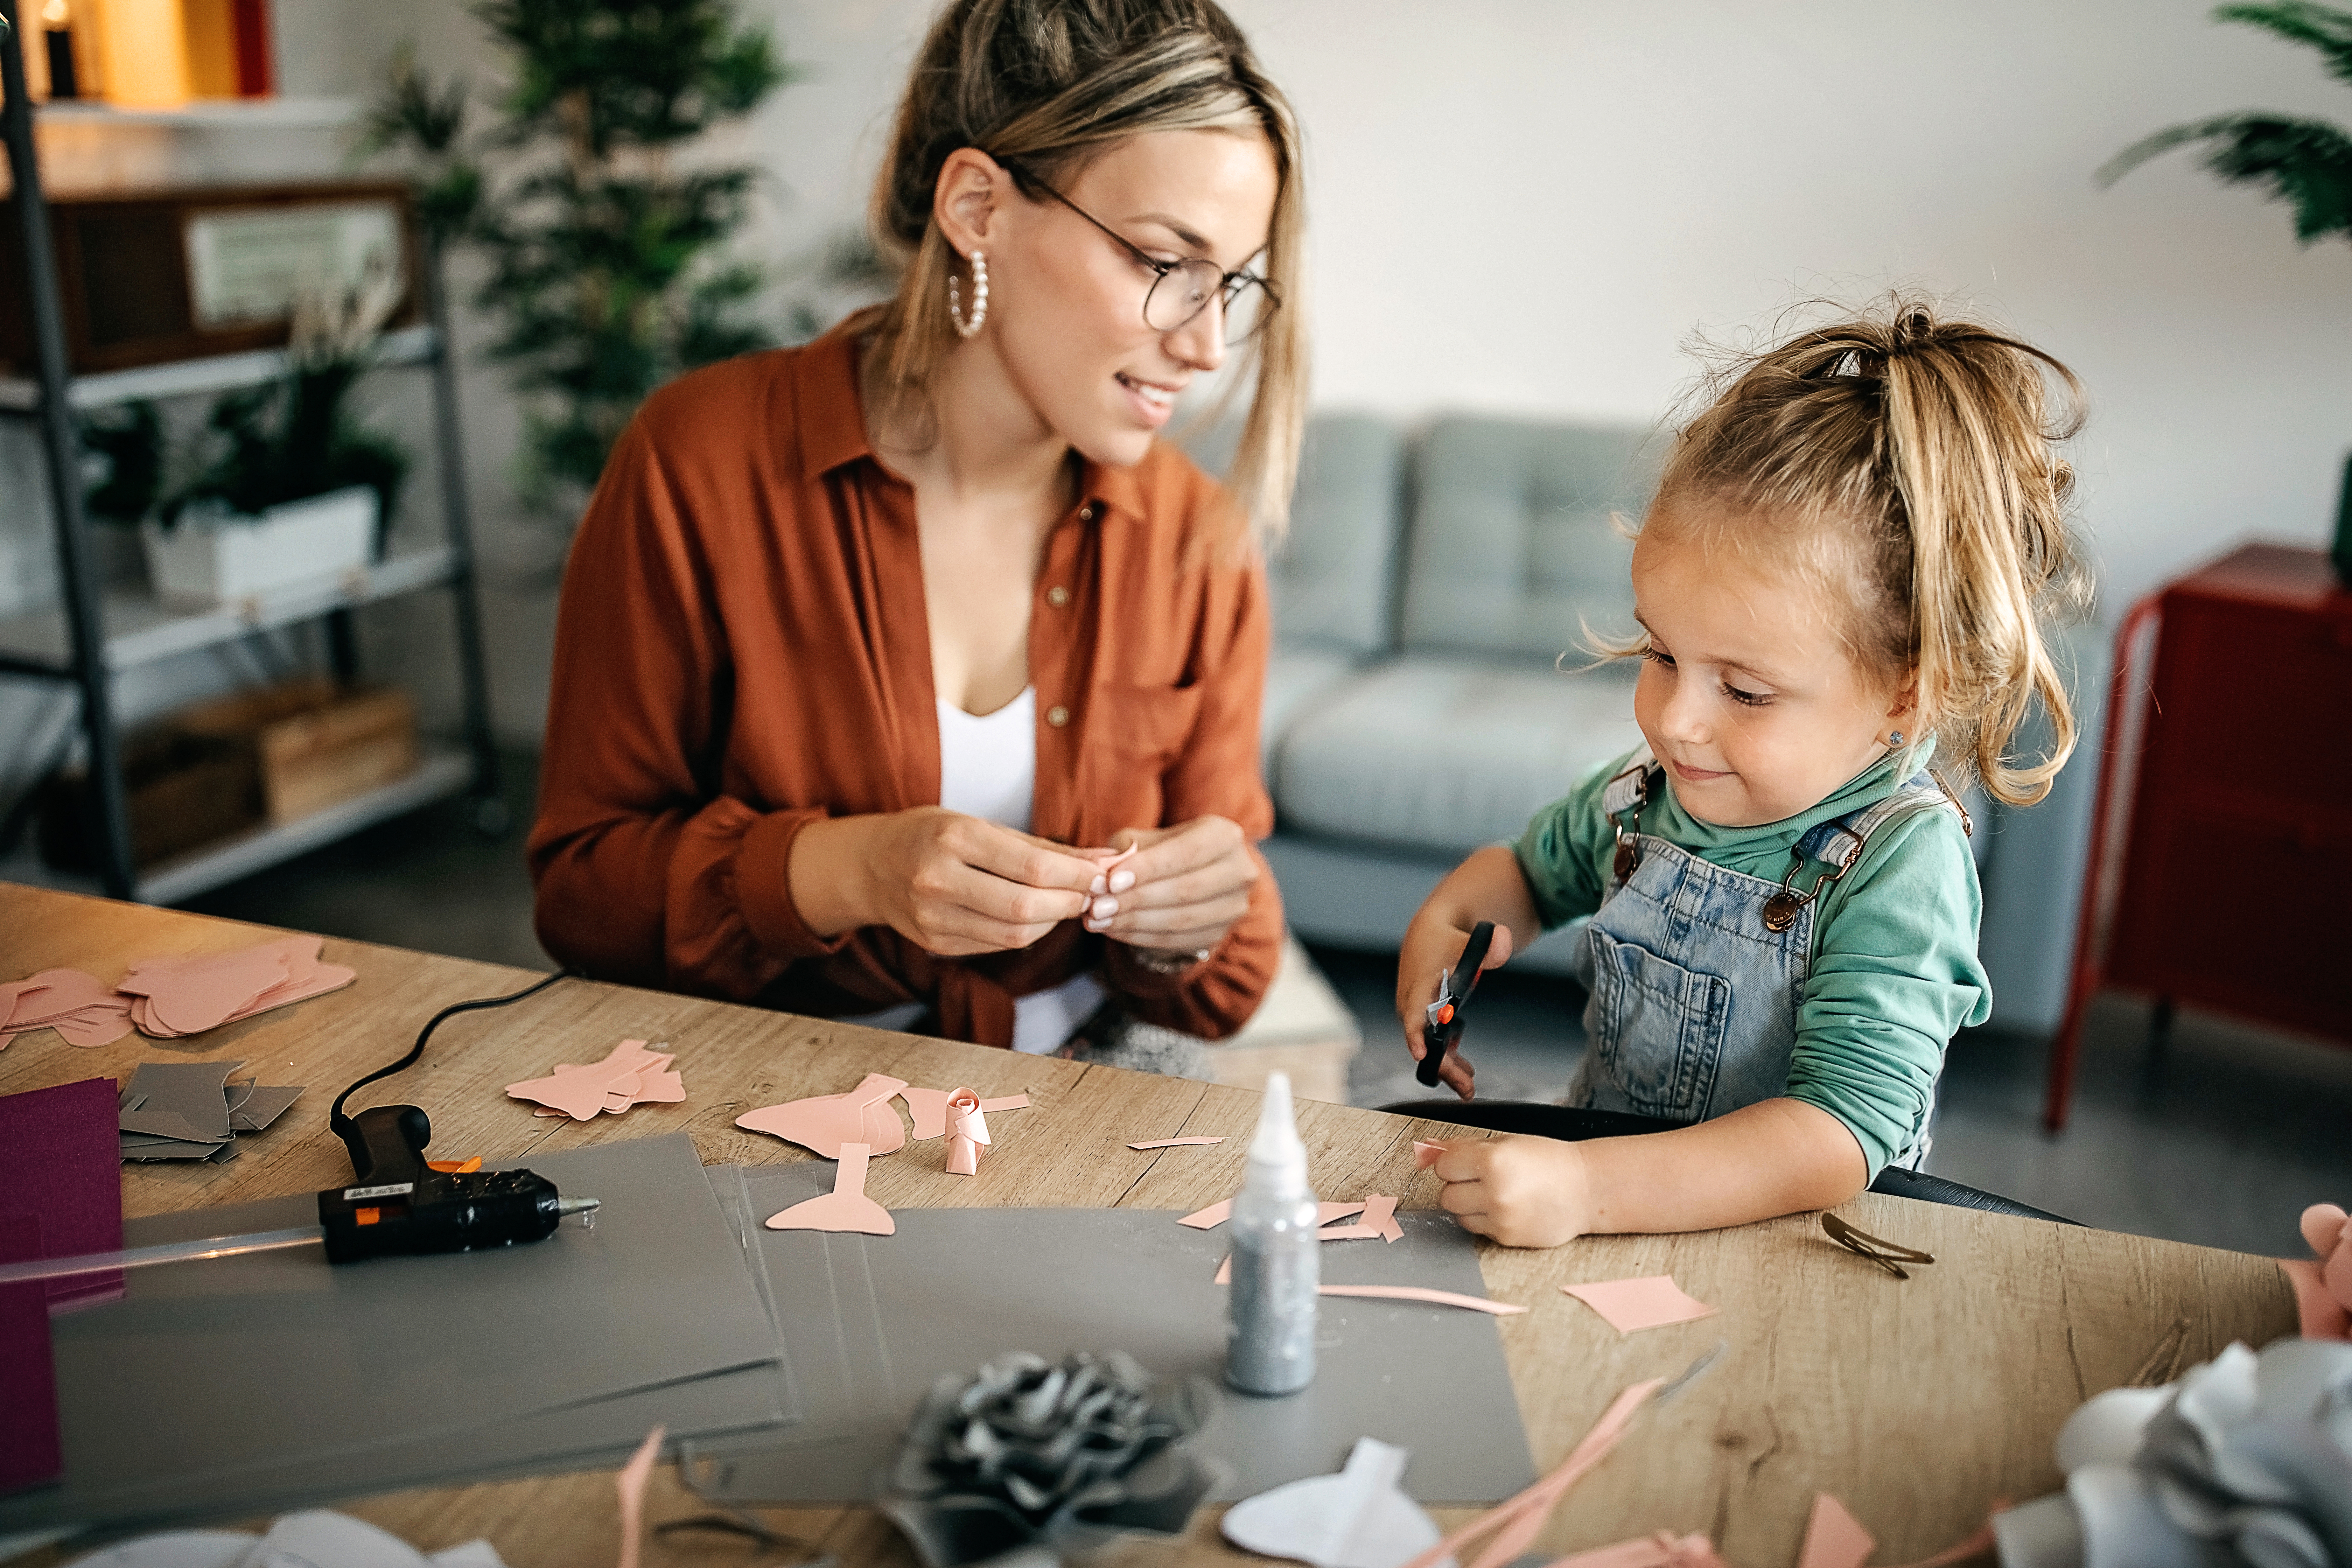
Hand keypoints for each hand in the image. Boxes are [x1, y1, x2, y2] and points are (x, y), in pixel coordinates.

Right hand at [790, 807, 1100, 954]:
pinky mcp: (935, 944)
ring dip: (1052, 921)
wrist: (870, 866)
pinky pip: (997, 945)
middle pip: (1025, 907)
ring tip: (1066, 903)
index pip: (1033, 867)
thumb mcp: (980, 824)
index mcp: (953, 837)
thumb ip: (1042, 847)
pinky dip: (1027, 933)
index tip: (1105, 873)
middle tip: (1092, 893)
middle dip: (1070, 903)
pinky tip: (1034, 916)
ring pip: (1015, 934)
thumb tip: (1106, 860)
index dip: (1077, 876)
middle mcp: (938, 878)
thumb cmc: (932, 835)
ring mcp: (933, 917)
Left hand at [1080, 816, 1257, 958]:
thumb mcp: (1145, 840)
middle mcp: (1240, 871)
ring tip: (1098, 920)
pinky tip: (1113, 930)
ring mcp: (1234, 907)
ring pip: (1181, 920)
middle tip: (1098, 906)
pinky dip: (1140, 937)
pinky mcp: (1219, 934)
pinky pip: (1176, 940)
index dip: (1149, 868)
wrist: (1188, 877)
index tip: (1111, 880)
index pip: (1186, 853)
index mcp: (1224, 836)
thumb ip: (1126, 850)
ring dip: (1135, 922)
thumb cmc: (1161, 852)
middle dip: (1137, 899)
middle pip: (1186, 890)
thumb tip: (1101, 868)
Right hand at [1397, 916, 1513, 1099]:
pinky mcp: (1426, 1018)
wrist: (1426, 937)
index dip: (1415, 1035)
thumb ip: (1490, 945)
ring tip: (1469, 1089)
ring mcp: (1418, 1014)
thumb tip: (1506, 941)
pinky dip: (1450, 1056)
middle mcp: (1413, 1005)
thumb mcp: (1467, 940)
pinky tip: (1468, 1069)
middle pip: (1425, 1040)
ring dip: (1448, 1067)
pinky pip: (1436, 1042)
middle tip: (1467, 1087)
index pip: (1412, 1014)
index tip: (1421, 1054)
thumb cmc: (1444, 939)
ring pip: (1431, 1046)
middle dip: (1442, 1065)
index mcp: (1419, 987)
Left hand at [1426, 1135, 1591, 1247]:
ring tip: (1497, 1193)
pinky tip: (1508, 1208)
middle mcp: (1496, 1191)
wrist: (1586, 1189)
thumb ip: (1464, 1147)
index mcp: (1494, 1160)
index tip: (1466, 1161)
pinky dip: (1485, 1219)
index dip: (1452, 1163)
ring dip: (1469, 1204)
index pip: (1443, 1165)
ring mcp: (1501, 1218)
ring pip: (1458, 1214)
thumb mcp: (1507, 1142)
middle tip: (1484, 1178)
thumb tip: (1426, 1148)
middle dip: (1459, 1185)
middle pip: (1446, 1194)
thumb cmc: (1547, 1160)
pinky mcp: (1506, 1237)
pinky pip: (1476, 1229)